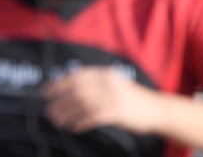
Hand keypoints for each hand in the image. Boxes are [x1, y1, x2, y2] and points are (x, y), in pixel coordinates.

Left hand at [42, 66, 160, 134]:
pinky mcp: (117, 112)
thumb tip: (69, 88)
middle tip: (49, 112)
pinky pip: (93, 117)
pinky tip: (74, 127)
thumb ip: (94, 83)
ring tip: (57, 122)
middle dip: (59, 102)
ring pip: (81, 105)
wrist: (157, 108)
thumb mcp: (113, 83)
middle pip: (75, 92)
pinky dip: (81, 122)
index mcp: (103, 74)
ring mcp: (111, 97)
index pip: (75, 77)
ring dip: (66, 114)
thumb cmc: (131, 98)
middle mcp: (105, 83)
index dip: (58, 84)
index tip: (45, 92)